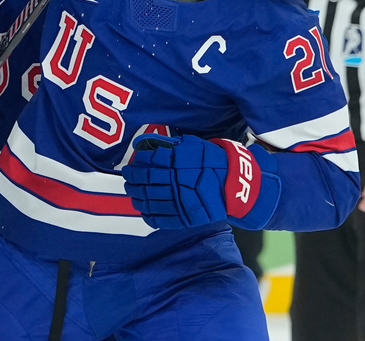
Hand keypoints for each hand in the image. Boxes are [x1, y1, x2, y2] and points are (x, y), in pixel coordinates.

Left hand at [122, 133, 279, 230]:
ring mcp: (180, 200)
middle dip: (133, 179)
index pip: (149, 162)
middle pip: (146, 180)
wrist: (237, 185)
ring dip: (137, 196)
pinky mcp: (185, 217)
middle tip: (128, 178)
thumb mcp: (194, 146)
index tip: (131, 165)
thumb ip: (171, 146)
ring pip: (150, 199)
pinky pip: (160, 218)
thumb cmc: (214, 162)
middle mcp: (176, 180)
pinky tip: (143, 210)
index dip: (137, 164)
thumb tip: (147, 146)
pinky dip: (148, 215)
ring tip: (132, 193)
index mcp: (178, 161)